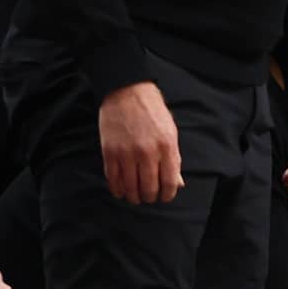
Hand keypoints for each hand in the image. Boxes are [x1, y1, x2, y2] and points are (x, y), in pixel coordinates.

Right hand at [98, 81, 181, 203]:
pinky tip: (121, 190)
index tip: (165, 196)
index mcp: (166, 146)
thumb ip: (174, 158)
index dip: (168, 194)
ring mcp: (127, 153)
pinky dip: (117, 189)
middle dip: (150, 197)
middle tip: (149, 196)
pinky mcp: (110, 152)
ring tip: (135, 195)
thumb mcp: (170, 131)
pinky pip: (113, 180)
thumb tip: (178, 183)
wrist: (127, 91)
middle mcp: (147, 152)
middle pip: (149, 188)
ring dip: (133, 196)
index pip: (170, 182)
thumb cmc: (152, 111)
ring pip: (130, 188)